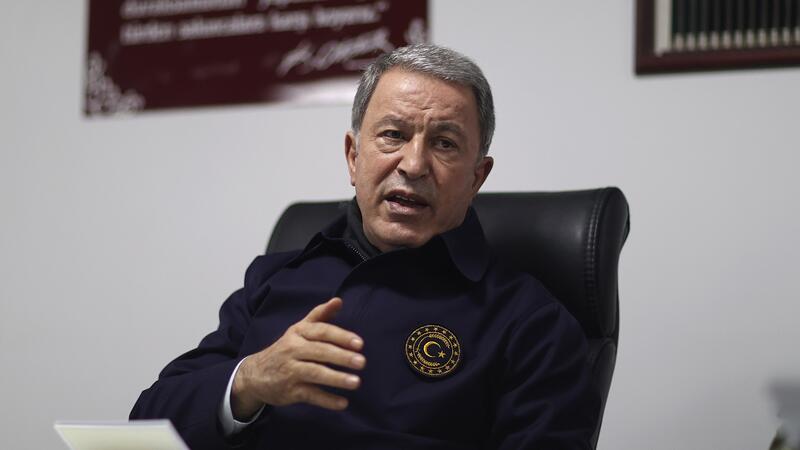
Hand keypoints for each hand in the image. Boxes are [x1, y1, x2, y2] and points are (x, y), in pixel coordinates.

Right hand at [231, 297, 364, 418]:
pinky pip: (310, 395)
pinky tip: (343, 403)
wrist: (255, 374)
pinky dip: (327, 400)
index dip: (341, 336)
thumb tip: (338, 300)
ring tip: (356, 382)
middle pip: (320, 351)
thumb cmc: (286, 348)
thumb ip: (320, 315)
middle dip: (341, 357)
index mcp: (298, 332)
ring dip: (336, 378)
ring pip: (315, 373)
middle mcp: (293, 350)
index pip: (321, 331)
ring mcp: (290, 371)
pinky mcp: (289, 391)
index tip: (359, 343)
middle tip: (362, 362)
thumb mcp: (299, 329)